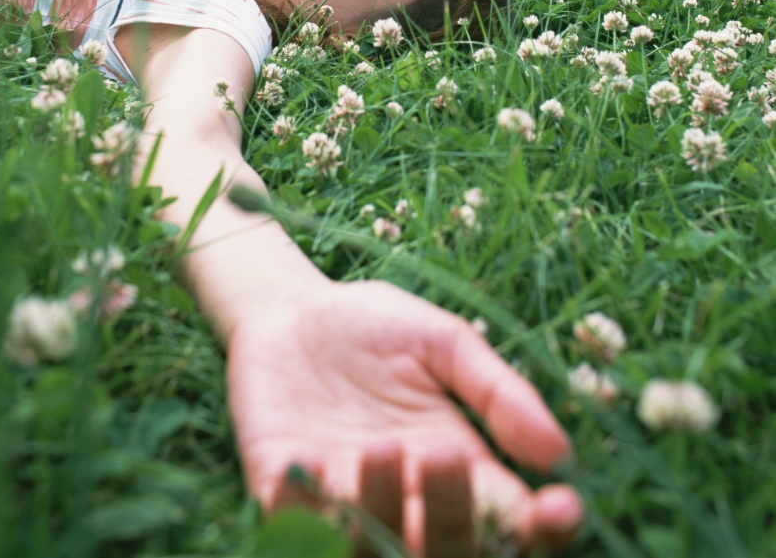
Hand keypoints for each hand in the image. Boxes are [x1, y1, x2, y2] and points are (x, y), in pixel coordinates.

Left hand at [227, 280, 581, 555]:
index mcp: (460, 472)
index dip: (544, 531)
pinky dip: (304, 509)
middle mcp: (407, 505)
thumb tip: (557, 452)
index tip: (560, 507)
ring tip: (382, 444)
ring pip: (375, 553)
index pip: (513, 525)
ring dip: (381, 512)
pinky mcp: (282, 492)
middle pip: (447, 553)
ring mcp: (344, 505)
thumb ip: (497, 393)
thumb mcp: (445, 343)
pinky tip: (310, 462)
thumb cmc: (376, 326)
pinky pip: (299, 528)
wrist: (290, 309)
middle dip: (453, 520)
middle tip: (446, 454)